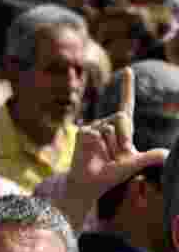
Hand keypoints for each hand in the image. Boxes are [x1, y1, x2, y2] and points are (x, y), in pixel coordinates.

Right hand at [66, 67, 167, 202]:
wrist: (90, 182)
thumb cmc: (111, 174)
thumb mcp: (133, 165)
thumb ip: (149, 158)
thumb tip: (168, 156)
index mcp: (122, 128)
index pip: (126, 103)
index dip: (126, 87)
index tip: (127, 70)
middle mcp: (108, 123)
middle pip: (121, 116)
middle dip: (124, 136)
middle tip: (118, 154)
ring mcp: (94, 127)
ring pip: (108, 126)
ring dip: (111, 145)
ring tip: (104, 156)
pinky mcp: (83, 132)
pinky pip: (95, 132)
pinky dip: (97, 145)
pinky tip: (92, 153)